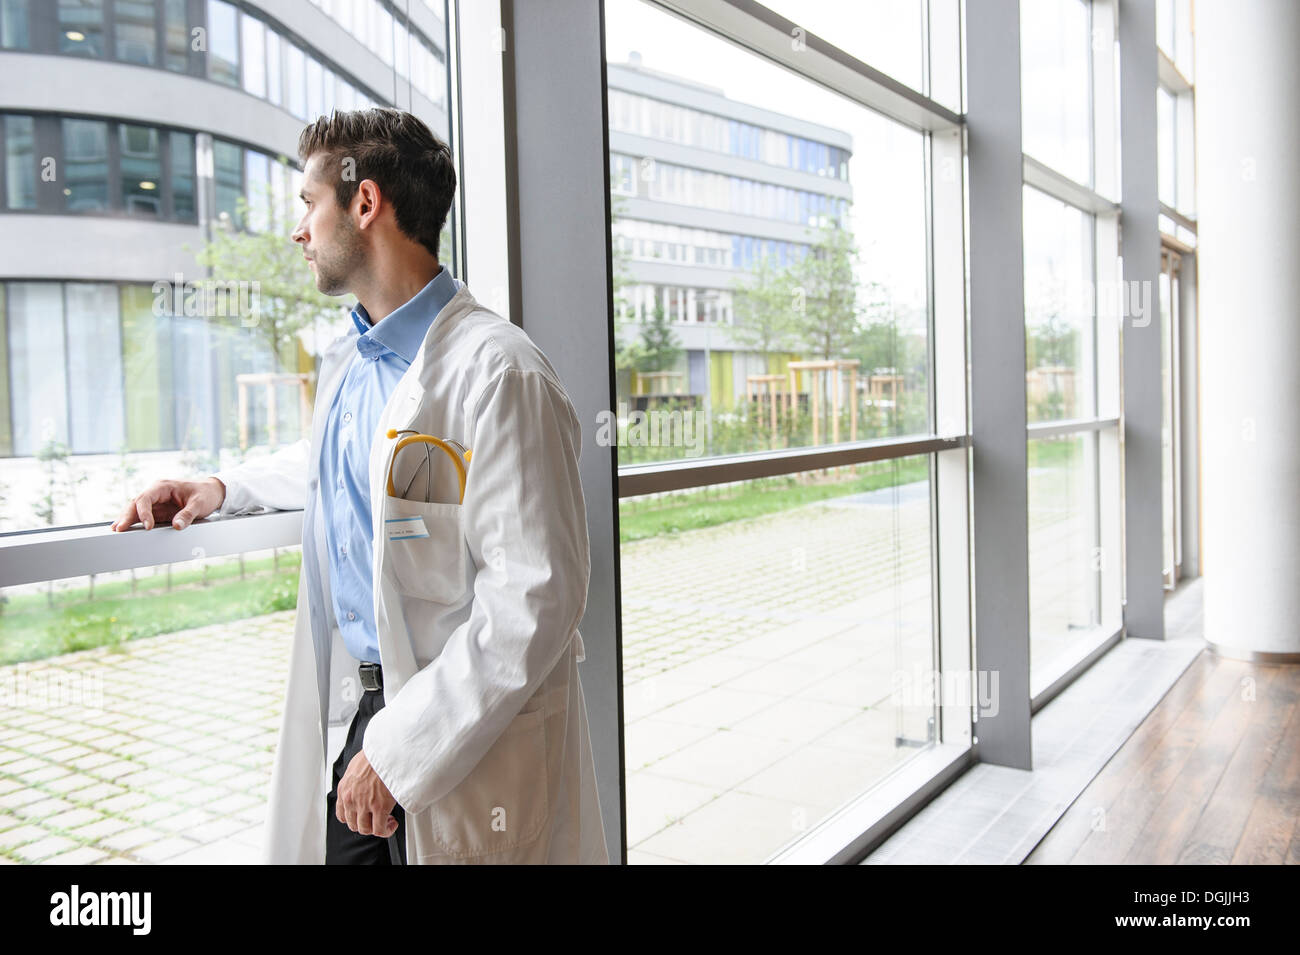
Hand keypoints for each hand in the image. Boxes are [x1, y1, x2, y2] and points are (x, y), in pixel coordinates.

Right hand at [111, 477, 225, 531]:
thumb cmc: (205, 494)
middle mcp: (156, 493)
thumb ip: (188, 514)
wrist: (212, 492)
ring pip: (136, 509)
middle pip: (136, 503)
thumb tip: (176, 526)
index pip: (146, 498)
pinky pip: (143, 516)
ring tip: (116, 530)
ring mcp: (155, 502)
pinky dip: (134, 522)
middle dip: (127, 516)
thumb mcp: (199, 503)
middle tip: (119, 529)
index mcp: (163, 486)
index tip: (148, 526)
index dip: (144, 512)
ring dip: (126, 519)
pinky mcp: (158, 511)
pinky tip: (125, 529)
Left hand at [337, 749, 398, 837]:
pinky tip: (392, 823)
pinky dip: (386, 830)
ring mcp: (364, 805)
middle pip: (353, 825)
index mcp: (344, 789)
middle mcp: (351, 799)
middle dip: (366, 824)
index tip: (363, 816)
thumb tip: (362, 783)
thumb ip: (355, 780)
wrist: (386, 752)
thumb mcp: (355, 767)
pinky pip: (379, 829)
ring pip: (366, 829)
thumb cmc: (375, 755)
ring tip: (386, 820)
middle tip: (376, 819)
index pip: (342, 815)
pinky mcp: (379, 807)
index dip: (354, 819)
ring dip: (376, 828)